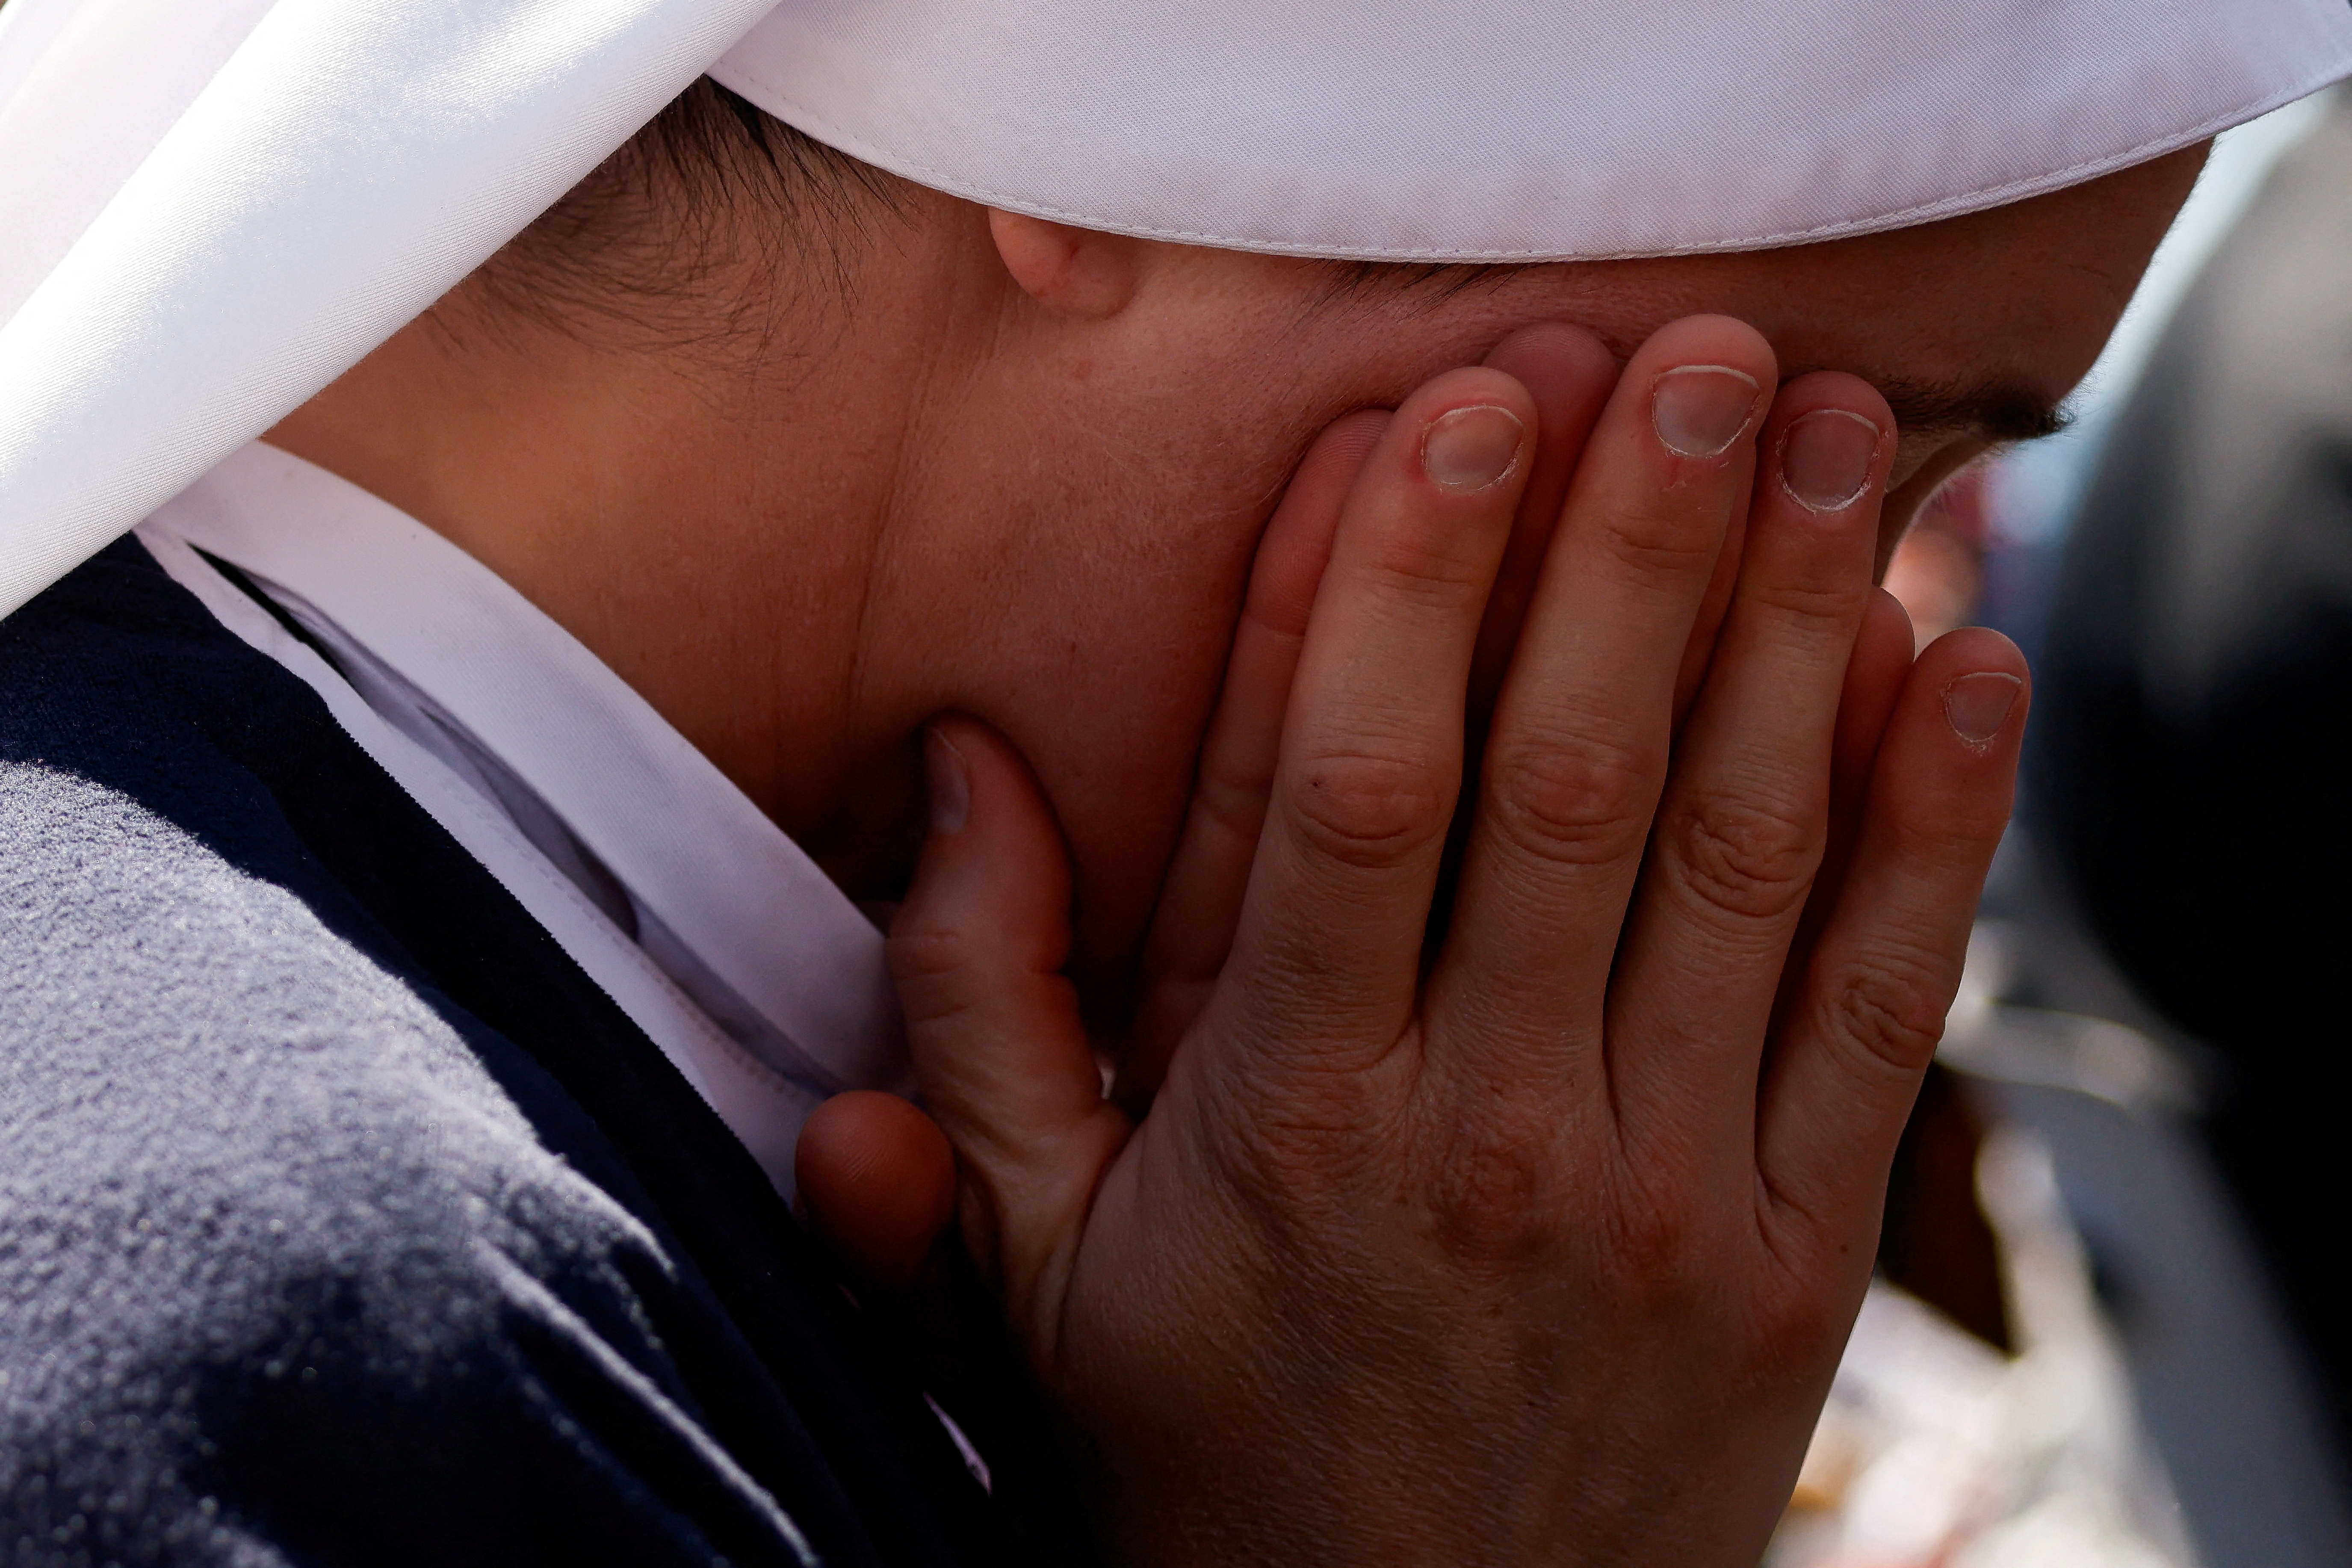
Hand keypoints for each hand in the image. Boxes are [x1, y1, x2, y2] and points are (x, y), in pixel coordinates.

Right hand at [818, 316, 2026, 1565]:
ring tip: (1845, 442)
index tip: (1456, 411)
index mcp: (1287, 1116)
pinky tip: (1967, 663)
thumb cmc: (1200, 1449)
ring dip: (1799, 629)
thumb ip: (974, 1021)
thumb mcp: (1028, 1266)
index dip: (1401, 587)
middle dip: (1636, 547)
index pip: (1351, 798)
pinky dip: (1939, 829)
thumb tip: (954, 770)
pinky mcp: (1789, 1248)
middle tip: (1695, 356)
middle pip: (1572, 784)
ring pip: (1746, 857)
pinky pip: (1878, 1008)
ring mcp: (1659, 1188)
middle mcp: (1484, 1131)